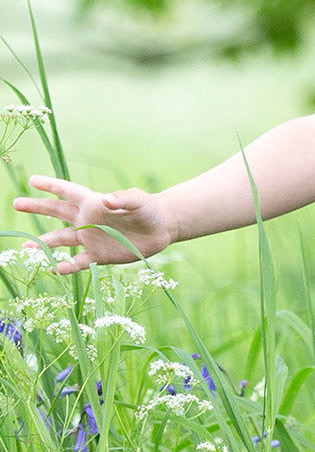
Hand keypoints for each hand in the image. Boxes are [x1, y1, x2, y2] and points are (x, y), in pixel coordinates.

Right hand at [13, 175, 175, 273]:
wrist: (160, 230)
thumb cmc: (149, 210)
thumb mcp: (139, 202)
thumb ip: (123, 199)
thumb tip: (107, 200)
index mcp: (93, 203)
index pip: (67, 192)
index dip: (51, 186)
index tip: (33, 181)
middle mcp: (87, 220)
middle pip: (57, 212)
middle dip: (37, 207)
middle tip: (17, 203)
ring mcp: (91, 238)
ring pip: (62, 240)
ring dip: (44, 243)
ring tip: (26, 247)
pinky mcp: (99, 255)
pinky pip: (79, 262)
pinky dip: (67, 267)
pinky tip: (54, 270)